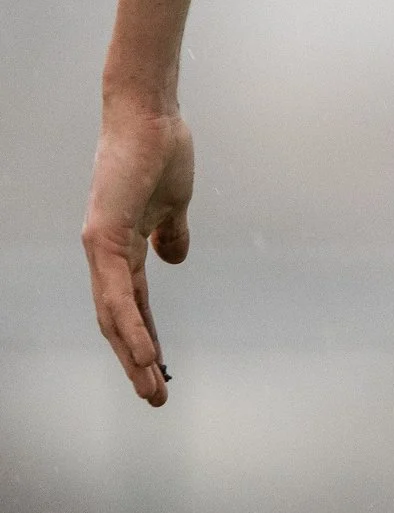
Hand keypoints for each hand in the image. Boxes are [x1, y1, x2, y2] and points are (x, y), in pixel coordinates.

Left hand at [81, 105, 194, 405]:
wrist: (150, 115)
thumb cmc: (161, 149)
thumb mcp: (173, 202)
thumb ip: (170, 232)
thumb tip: (173, 259)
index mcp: (122, 247)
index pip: (132, 306)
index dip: (144, 339)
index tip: (160, 372)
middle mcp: (103, 254)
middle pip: (117, 320)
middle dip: (136, 361)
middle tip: (155, 397)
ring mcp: (100, 247)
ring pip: (114, 316)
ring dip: (133, 355)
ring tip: (152, 387)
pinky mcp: (104, 237)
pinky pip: (120, 293)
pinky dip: (131, 327)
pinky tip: (146, 354)